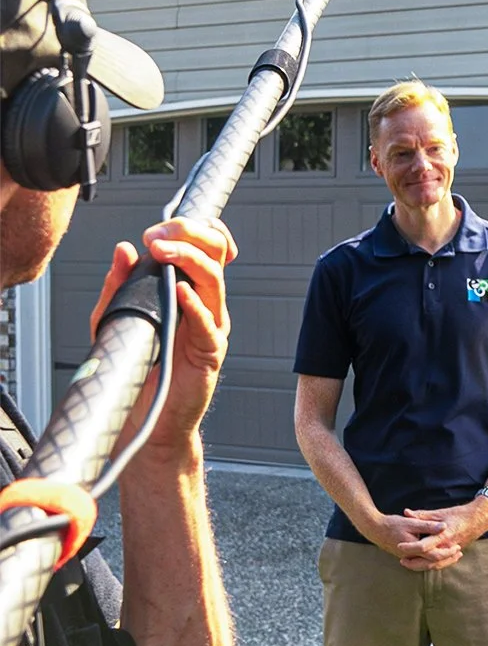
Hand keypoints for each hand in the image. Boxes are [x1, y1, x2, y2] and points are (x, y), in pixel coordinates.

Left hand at [90, 220, 235, 461]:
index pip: (203, 245)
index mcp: (186, 288)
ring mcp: (210, 325)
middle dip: (190, 234)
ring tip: (164, 253)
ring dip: (190, 260)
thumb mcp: (114, 317)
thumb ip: (118, 285)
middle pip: (214, 253)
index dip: (188, 228)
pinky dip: (196, 304)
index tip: (156, 229)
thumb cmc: (137, 367)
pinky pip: (209, 323)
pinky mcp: (211, 351)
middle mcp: (203, 302)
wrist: (146, 417)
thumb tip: (123, 250)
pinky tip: (180, 292)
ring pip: (215, 280)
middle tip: (159, 236)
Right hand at [369, 510, 460, 569]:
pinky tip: (439, 553)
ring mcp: (408, 559)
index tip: (457, 546)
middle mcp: (411, 557)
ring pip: (427, 565)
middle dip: (447, 559)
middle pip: (433, 564)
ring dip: (441, 560)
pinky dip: (432, 559)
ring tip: (453, 555)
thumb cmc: (392, 524)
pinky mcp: (406, 557)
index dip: (447, 552)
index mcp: (413, 550)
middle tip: (459, 553)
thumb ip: (428, 526)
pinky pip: (422, 562)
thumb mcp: (411, 522)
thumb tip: (444, 526)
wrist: (374, 529)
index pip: (434, 556)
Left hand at [402, 496, 487, 561]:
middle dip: (413, 563)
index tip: (399, 546)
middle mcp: (448, 546)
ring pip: (435, 565)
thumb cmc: (460, 514)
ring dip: (421, 566)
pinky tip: (424, 563)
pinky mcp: (454, 552)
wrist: (479, 519)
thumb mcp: (440, 512)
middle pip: (428, 561)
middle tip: (401, 560)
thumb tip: (406, 512)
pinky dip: (432, 565)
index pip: (424, 546)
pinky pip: (442, 563)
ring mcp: (452, 551)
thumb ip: (422, 515)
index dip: (410, 547)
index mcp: (443, 535)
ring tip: (409, 563)